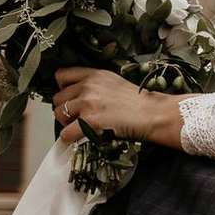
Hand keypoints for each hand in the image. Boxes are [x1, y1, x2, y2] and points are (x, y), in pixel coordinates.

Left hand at [51, 68, 187, 148]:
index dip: (63, 88)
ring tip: (80, 127)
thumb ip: (97, 86)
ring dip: (67, 123)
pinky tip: (78, 139)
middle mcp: (88, 86)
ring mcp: (88, 103)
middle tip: (78, 117)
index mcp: (95, 75)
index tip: (70, 97)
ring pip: (60, 114)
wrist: (156, 114)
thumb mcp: (117, 83)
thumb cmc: (142, 103)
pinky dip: (70, 138)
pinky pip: (66, 133)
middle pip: (58, 98)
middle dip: (66, 109)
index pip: (62, 75)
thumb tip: (82, 97)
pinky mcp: (90, 121)